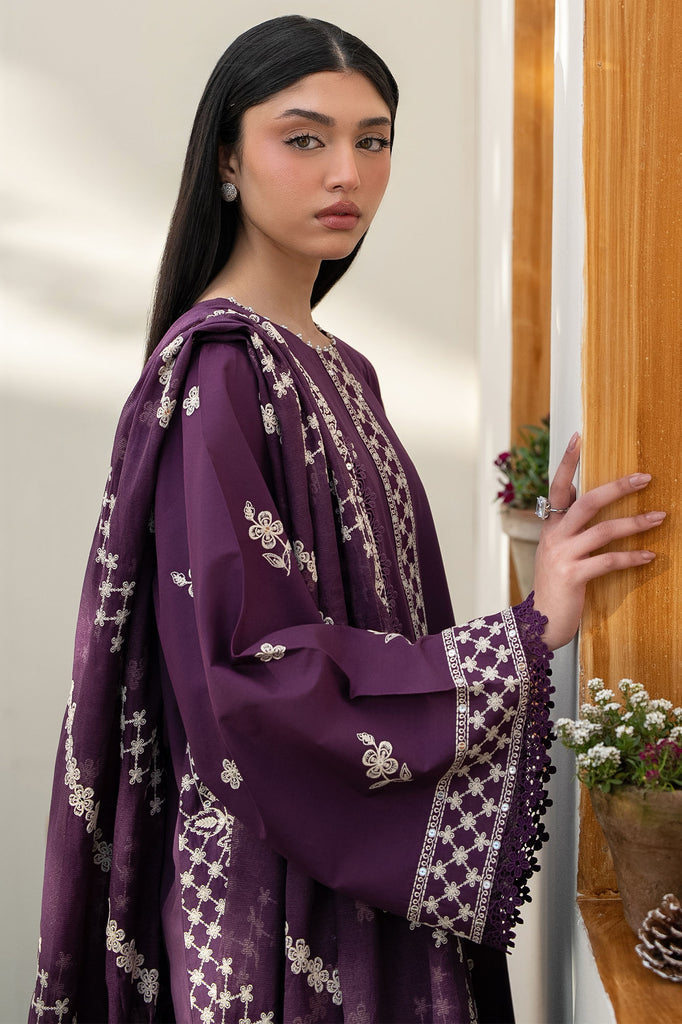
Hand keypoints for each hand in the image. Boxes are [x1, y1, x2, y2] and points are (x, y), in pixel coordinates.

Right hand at [532, 432, 664, 650]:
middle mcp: (554, 536)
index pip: (558, 486)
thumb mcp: (555, 550)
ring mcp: (562, 555)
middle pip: (587, 502)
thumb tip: (579, 494)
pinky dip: (632, 557)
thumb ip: (567, 525)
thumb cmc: (555, 585)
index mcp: (551, 526)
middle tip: (645, 478)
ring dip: (635, 523)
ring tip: (660, 518)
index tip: (579, 437)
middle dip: (618, 487)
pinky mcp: (573, 576)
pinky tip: (650, 556)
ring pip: (602, 530)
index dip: (568, 462)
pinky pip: (608, 561)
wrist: (540, 621)